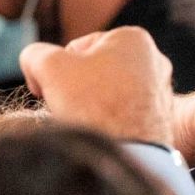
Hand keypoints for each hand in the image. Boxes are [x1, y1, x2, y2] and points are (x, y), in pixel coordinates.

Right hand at [19, 27, 174, 144]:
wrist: (127, 155)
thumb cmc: (92, 105)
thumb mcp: (49, 66)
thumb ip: (35, 54)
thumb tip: (33, 62)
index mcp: (134, 38)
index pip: (76, 50)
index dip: (55, 71)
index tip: (52, 91)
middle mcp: (155, 63)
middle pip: (93, 74)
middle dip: (75, 91)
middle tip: (69, 109)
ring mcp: (161, 94)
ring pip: (106, 97)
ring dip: (89, 109)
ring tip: (86, 125)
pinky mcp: (160, 123)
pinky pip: (121, 119)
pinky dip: (107, 126)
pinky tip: (102, 138)